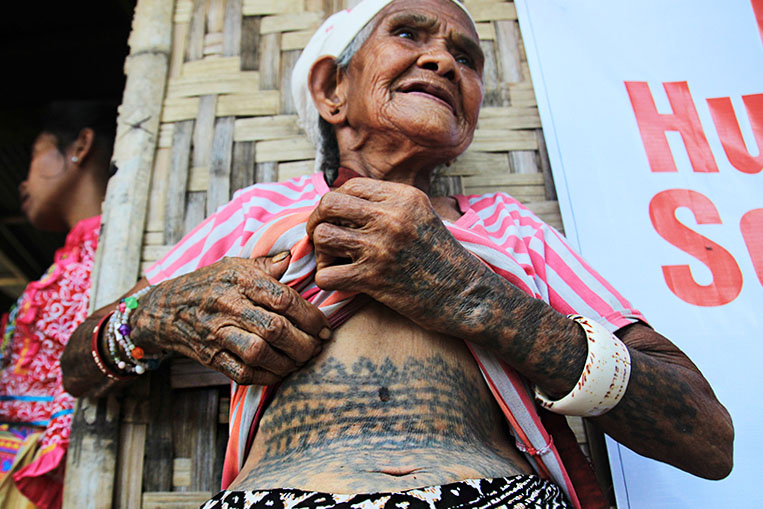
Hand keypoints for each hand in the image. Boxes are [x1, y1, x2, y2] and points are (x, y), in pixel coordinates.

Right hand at [129, 253, 330, 384]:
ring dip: (288, 361)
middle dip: (304, 342)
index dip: (311, 316)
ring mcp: (217, 333)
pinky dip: (267, 376)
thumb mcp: (236, 265)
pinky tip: (280, 371)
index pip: (283, 299)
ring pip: (259, 353)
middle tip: (318, 346)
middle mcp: (228, 305)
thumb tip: (294, 259)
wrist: (166, 308)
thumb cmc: (210, 284)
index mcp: (239, 280)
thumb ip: (268, 265)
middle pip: (274, 329)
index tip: (325, 327)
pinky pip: (242, 372)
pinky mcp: (210, 357)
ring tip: (302, 359)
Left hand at [306, 178, 484, 330]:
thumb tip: (346, 200)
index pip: (350, 186)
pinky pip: (327, 275)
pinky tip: (342, 282)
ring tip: (334, 261)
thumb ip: (390, 204)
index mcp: (404, 197)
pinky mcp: (374, 278)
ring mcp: (381, 247)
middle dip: (318, 221)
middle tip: (324, 237)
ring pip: (323, 236)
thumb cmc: (441, 257)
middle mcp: (391, 217)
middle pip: (329, 204)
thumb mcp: (422, 215)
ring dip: (322, 252)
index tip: (340, 219)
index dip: (337, 202)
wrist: (464, 294)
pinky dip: (327, 280)